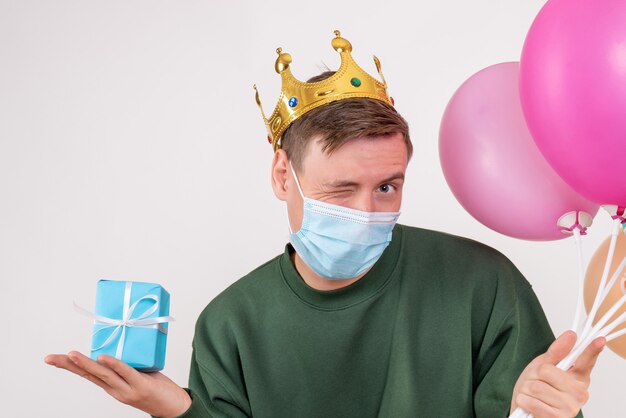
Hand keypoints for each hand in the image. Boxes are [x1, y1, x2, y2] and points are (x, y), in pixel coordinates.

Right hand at [45, 351, 191, 417]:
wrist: (175, 408)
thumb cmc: (157, 388)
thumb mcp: (138, 373)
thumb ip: (127, 362)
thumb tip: (123, 338)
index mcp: (113, 386)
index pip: (88, 374)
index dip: (71, 366)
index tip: (54, 358)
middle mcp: (116, 389)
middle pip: (89, 375)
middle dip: (69, 365)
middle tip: (51, 358)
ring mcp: (127, 389)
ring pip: (103, 375)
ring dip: (86, 364)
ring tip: (71, 354)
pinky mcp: (141, 386)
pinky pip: (125, 373)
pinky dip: (114, 364)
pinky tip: (102, 358)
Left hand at [510, 331, 604, 417]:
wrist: (523, 407)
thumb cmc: (534, 386)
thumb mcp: (543, 365)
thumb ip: (557, 351)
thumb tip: (572, 334)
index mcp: (578, 377)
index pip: (586, 361)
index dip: (592, 350)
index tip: (600, 339)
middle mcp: (579, 393)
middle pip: (546, 371)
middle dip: (533, 375)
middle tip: (535, 382)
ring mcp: (570, 408)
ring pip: (536, 387)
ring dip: (526, 390)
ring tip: (532, 395)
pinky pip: (532, 402)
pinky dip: (524, 401)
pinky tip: (528, 404)